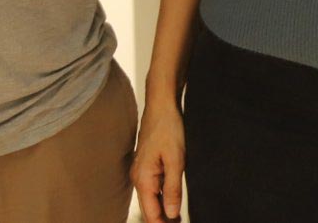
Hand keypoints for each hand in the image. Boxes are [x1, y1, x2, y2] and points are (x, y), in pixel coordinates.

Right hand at [130, 90, 186, 222]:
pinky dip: (162, 200)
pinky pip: (153, 190)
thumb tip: (172, 214)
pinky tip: (173, 204)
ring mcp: (141, 172)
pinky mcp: (146, 167)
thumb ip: (173, 189)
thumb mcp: (176, 161)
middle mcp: (138, 178)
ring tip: (179, 220)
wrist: (161, 106)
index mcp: (144, 179)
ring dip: (163, 212)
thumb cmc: (168, 129)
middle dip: (163, 221)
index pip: (151, 214)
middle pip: (149, 210)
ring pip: (150, 201)